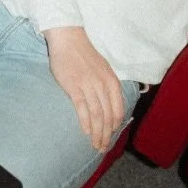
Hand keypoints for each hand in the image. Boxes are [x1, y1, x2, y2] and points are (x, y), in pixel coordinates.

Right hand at [45, 26, 123, 151]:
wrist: (69, 39)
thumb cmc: (84, 55)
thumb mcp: (103, 70)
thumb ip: (107, 87)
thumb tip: (109, 107)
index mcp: (112, 82)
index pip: (118, 110)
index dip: (115, 127)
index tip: (110, 137)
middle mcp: (103, 85)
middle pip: (108, 116)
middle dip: (106, 135)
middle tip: (102, 148)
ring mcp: (89, 86)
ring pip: (97, 115)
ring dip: (97, 133)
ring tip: (95, 145)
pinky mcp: (75, 86)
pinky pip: (82, 108)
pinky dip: (86, 122)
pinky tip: (86, 132)